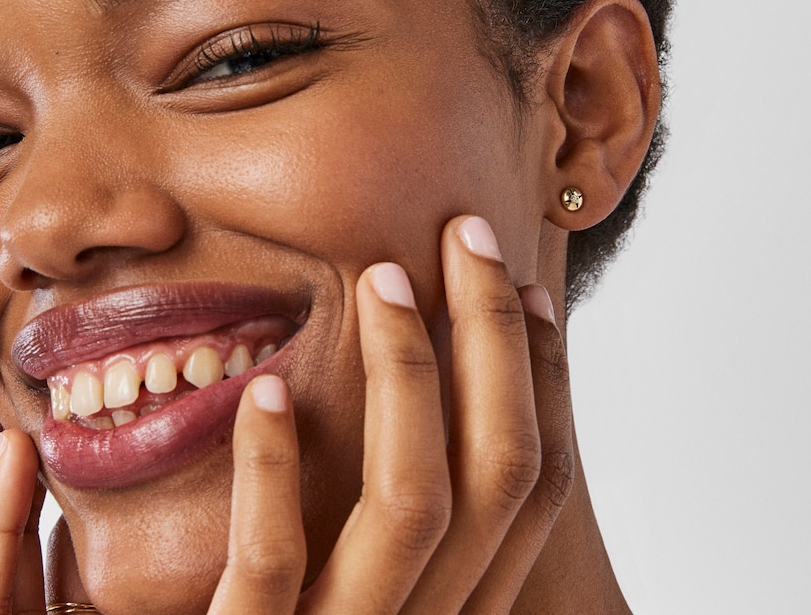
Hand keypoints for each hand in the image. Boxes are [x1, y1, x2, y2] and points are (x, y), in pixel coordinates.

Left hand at [0, 214, 573, 613]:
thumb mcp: (355, 578)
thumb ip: (389, 508)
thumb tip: (421, 381)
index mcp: (452, 603)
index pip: (529, 485)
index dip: (544, 378)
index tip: (528, 286)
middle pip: (496, 474)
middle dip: (495, 339)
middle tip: (466, 233)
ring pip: (412, 503)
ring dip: (406, 374)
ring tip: (381, 277)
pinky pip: (274, 561)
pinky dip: (273, 468)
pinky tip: (267, 388)